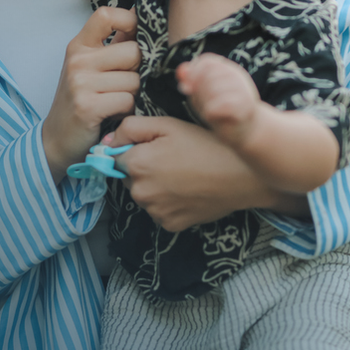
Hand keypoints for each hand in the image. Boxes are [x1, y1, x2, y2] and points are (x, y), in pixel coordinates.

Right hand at [41, 6, 139, 178]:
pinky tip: (113, 114)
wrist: (57, 139)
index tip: (135, 37)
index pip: (106, 14)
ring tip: (115, 101)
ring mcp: (80, 82)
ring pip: (134, 80)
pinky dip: (126, 110)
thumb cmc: (82, 100)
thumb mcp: (92, 67)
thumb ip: (116, 44)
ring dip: (132, 95)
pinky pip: (127, 100)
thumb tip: (142, 16)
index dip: (129, 20)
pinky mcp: (87, 106)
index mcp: (79, 45)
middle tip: (123, 85)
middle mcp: (78, 60)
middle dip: (137, 71)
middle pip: (133, 51)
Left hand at [111, 115, 295, 231]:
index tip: (156, 146)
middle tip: (173, 158)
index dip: (134, 148)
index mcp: (136, 165)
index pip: (115, 157)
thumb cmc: (206, 144)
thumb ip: (130, 128)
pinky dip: (168, 202)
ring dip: (155, 186)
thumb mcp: (167, 124)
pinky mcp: (170, 225)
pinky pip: (160, 210)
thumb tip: (107, 141)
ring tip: (183, 174)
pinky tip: (188, 190)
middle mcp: (140, 193)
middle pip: (129, 177)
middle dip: (143, 168)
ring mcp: (155, 212)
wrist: (242, 175)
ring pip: (145, 195)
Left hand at [175, 54, 263, 149]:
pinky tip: (213, 118)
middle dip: (198, 92)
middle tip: (202, 105)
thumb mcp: (203, 94)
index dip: (192, 73)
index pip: (207, 61)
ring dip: (204, 104)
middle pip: (208, 76)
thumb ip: (192, 80)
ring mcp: (243, 90)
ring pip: (212, 90)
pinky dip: (210, 113)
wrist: (245, 131)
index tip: (187, 88)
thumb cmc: (221, 110)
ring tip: (209, 112)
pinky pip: (218, 106)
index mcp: (228, 69)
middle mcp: (237, 76)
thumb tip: (181, 71)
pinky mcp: (245, 107)